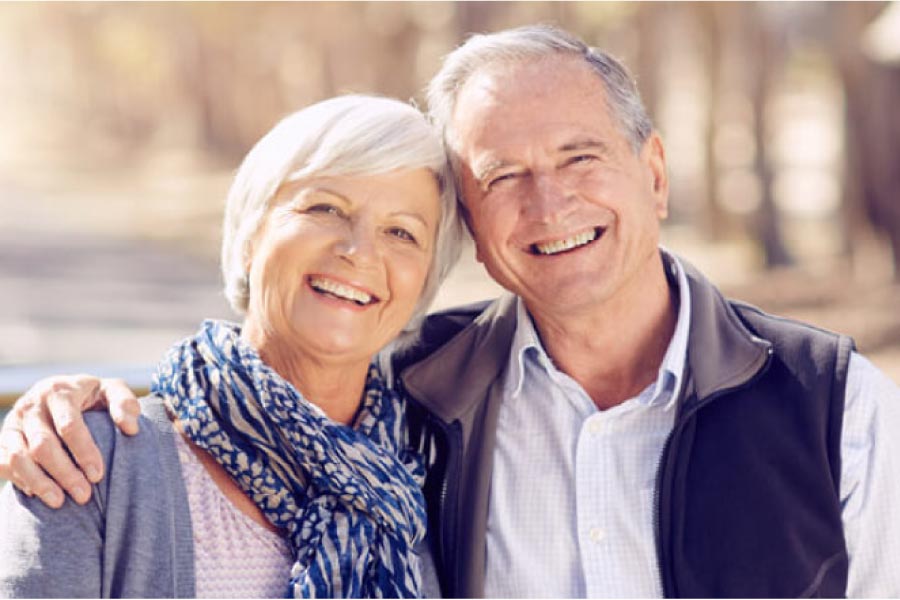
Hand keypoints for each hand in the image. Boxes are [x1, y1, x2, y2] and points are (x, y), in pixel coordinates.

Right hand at [0, 375, 140, 507]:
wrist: (60, 394)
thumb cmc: (93, 397)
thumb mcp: (112, 391)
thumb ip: (125, 404)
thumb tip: (131, 429)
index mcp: (59, 391)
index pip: (69, 425)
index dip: (83, 452)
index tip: (98, 475)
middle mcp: (32, 405)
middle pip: (43, 444)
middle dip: (64, 473)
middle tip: (84, 495)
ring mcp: (14, 422)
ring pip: (18, 456)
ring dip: (38, 482)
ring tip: (59, 502)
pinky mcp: (3, 438)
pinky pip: (2, 462)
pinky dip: (18, 479)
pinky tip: (38, 494)